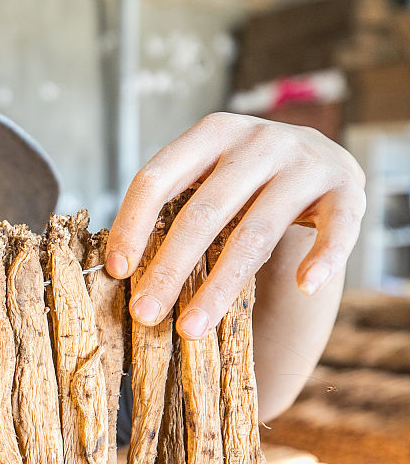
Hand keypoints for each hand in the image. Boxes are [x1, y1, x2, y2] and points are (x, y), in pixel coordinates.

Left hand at [105, 112, 364, 338]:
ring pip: (256, 233)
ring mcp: (305, 164)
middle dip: (169, 269)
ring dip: (220, 287)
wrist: (320, 157)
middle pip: (203, 213)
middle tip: (144, 314)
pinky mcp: (347, 190)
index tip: (117, 271)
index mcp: (211, 134)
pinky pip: (336, 230)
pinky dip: (321, 259)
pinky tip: (304, 288)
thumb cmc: (245, 178)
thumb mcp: (207, 173)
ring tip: (191, 329)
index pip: (157, 178)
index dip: (132, 225)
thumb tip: (119, 267)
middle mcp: (258, 143)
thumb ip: (173, 202)